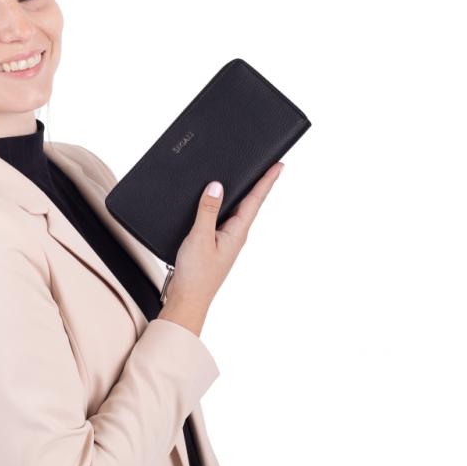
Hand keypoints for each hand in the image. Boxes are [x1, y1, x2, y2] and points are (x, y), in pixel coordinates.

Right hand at [159, 162, 283, 336]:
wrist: (188, 299)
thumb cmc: (196, 275)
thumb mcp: (200, 237)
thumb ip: (208, 210)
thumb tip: (217, 186)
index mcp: (237, 232)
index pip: (255, 200)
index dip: (266, 181)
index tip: (278, 166)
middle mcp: (235, 235)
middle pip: (249, 203)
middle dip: (258, 184)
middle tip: (269, 167)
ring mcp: (226, 241)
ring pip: (236, 211)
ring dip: (242, 195)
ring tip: (250, 179)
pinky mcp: (215, 245)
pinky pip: (223, 220)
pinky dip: (224, 207)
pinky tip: (218, 204)